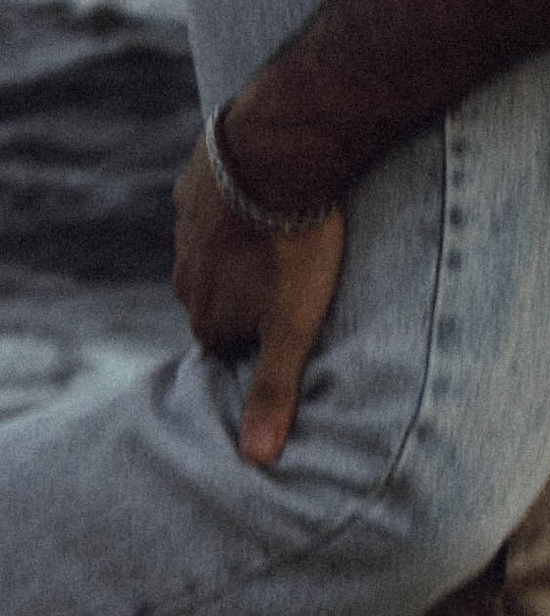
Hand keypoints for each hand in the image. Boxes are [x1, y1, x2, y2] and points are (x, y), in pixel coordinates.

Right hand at [172, 135, 346, 467]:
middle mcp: (184, 278)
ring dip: (246, 251)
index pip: (230, 347)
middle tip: (298, 283)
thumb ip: (276, 390)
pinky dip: (238, 205)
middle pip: (222, 300)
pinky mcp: (194, 185)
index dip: (263, 341)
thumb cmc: (296, 246)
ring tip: (290, 240)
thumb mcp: (295, 326)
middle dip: (253, 298)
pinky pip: (215, 205)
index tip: (293, 329)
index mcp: (205, 318)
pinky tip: (271, 194)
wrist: (279, 154)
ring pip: (217, 253)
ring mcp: (186, 230)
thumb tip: (256, 461)